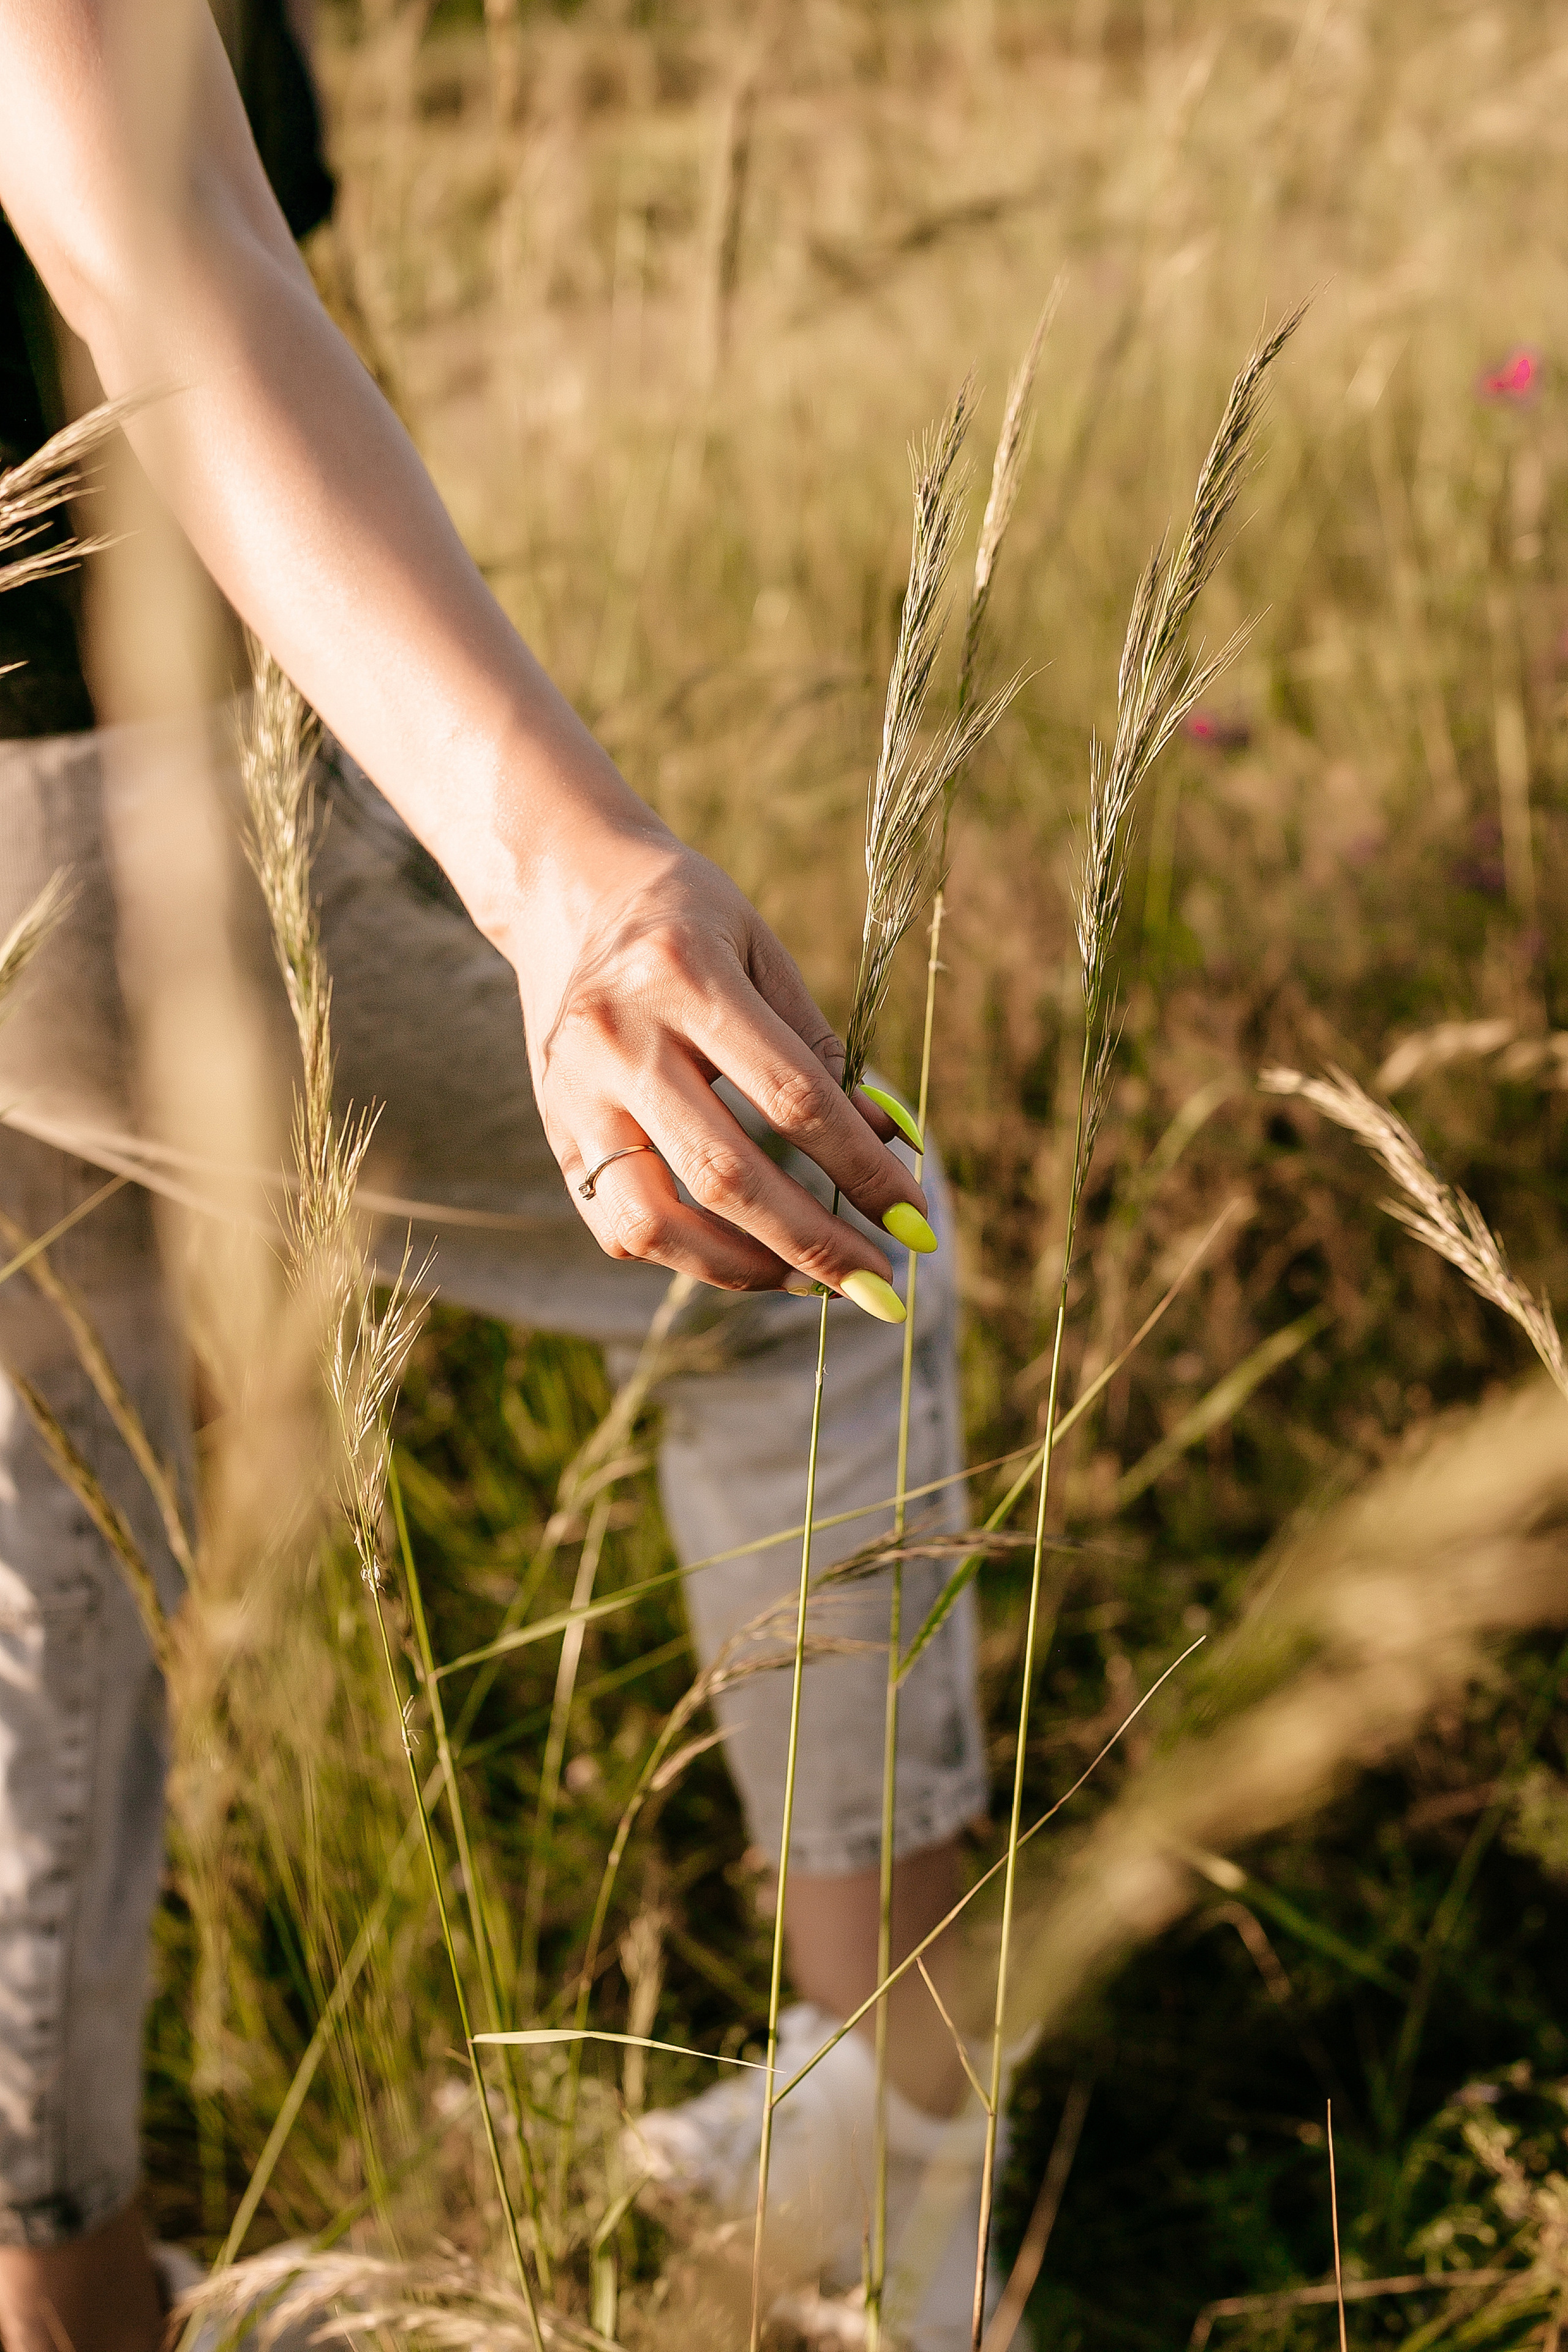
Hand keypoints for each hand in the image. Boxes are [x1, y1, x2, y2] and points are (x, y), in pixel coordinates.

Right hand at [508, 815, 933, 1300]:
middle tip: (879, 1285)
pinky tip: (742, 1254)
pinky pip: (617, 1225)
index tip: (916, 1220)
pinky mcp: (553, 1130)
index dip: (862, 1170)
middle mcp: (616, 1037)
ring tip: (809, 1280)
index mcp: (683, 974)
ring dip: (745, 1267)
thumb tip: (890, 1143)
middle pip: (726, 1174)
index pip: (793, 1098)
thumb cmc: (689, 919)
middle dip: (814, 1242)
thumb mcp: (764, 952)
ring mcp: (573, 1092)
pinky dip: (685, 1256)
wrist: (568, 891)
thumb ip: (820, 1048)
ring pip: (656, 1220)